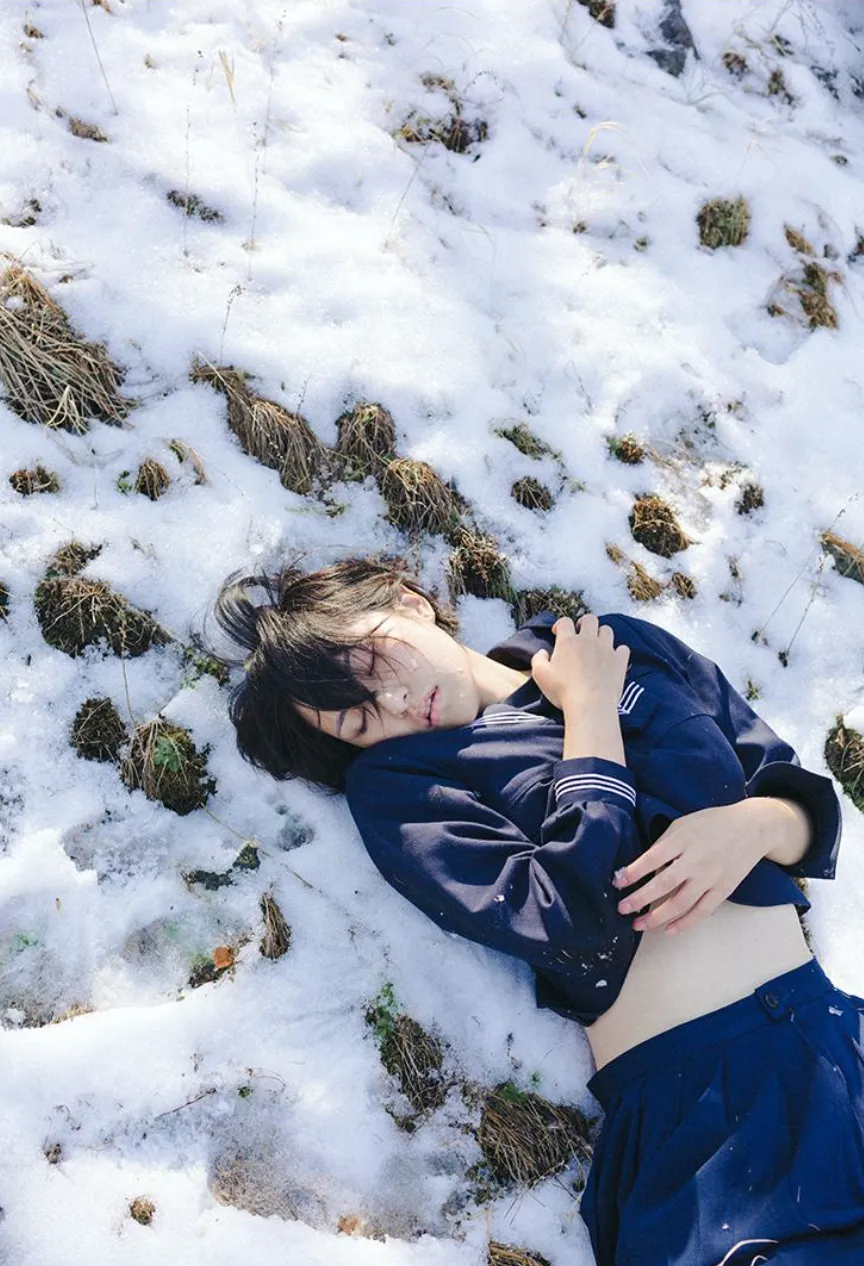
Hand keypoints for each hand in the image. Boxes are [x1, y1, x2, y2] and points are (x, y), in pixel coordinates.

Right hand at [531, 614, 629, 711]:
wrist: (590, 704)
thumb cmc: (563, 690)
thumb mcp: (540, 675)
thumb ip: (538, 659)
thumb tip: (543, 652)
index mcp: (568, 641)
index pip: (564, 621)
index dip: (560, 624)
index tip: (557, 633)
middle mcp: (588, 640)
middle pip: (590, 619)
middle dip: (584, 623)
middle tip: (580, 634)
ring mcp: (606, 649)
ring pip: (607, 630)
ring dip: (601, 634)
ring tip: (596, 645)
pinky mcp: (619, 661)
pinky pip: (623, 648)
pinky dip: (618, 652)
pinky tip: (612, 659)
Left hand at [611, 799, 772, 935]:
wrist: (752, 828)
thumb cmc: (712, 823)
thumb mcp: (683, 824)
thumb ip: (664, 845)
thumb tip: (643, 867)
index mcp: (683, 839)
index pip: (652, 858)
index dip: (633, 872)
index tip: (617, 882)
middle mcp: (696, 860)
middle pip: (663, 884)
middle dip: (639, 899)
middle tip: (622, 908)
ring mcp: (711, 877)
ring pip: (680, 903)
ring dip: (657, 917)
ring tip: (638, 924)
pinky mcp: (723, 890)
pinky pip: (701, 911)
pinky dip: (684, 923)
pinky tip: (668, 930)